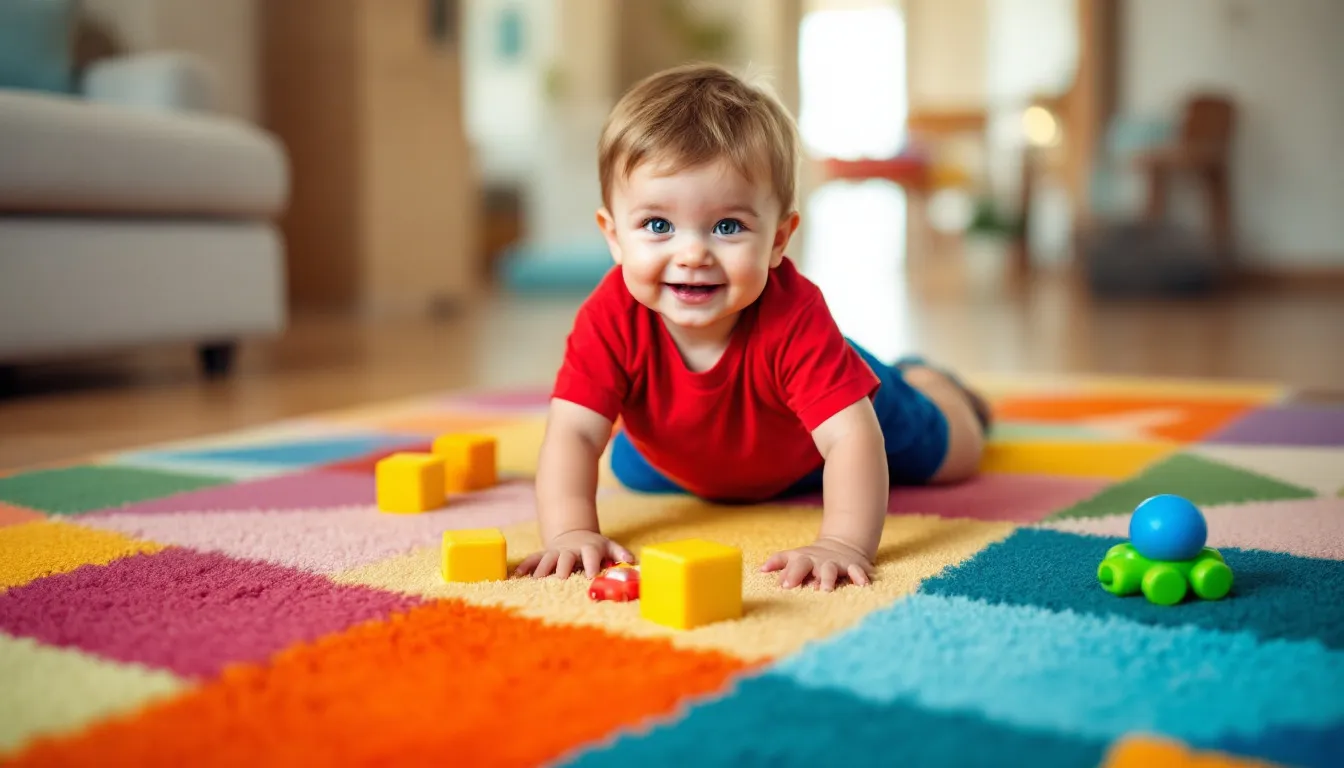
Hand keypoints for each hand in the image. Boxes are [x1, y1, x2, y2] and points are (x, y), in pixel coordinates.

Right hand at [514, 530, 634, 578]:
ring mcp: (555, 551)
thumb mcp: (609, 546)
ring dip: (541, 568)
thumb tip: (632, 561)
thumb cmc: (595, 546)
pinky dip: (525, 566)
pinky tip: (517, 575)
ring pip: (547, 558)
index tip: (591, 575)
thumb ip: (620, 553)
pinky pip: (533, 559)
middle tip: (560, 578)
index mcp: (588, 547)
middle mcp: (570, 549)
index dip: (591, 564)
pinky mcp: (544, 554)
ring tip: (536, 579)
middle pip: (566, 557)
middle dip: (563, 566)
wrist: (574, 534)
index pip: (591, 554)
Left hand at [760, 538, 874, 590]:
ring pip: (829, 570)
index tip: (782, 586)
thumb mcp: (794, 557)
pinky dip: (860, 577)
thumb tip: (760, 570)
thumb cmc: (811, 557)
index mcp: (801, 559)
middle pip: (805, 565)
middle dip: (798, 574)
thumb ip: (778, 562)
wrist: (842, 544)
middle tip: (791, 587)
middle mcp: (816, 560)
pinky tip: (863, 585)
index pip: (790, 564)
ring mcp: (834, 563)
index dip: (786, 574)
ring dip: (826, 579)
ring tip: (825, 591)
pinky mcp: (851, 566)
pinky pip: (856, 571)